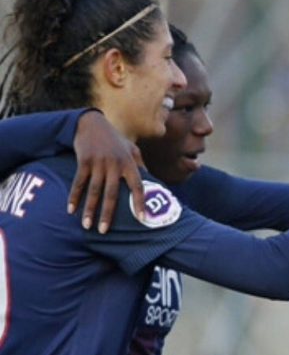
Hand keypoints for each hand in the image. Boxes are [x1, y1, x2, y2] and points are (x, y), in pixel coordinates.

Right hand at [68, 110, 144, 233]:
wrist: (92, 123)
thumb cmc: (115, 139)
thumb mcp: (132, 149)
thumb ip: (140, 165)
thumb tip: (152, 181)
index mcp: (130, 164)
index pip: (138, 186)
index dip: (140, 202)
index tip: (142, 218)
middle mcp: (115, 164)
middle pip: (112, 193)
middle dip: (108, 213)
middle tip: (104, 231)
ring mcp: (99, 163)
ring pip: (94, 191)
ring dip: (89, 209)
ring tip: (87, 226)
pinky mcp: (84, 161)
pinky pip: (79, 182)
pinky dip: (74, 196)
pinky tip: (70, 210)